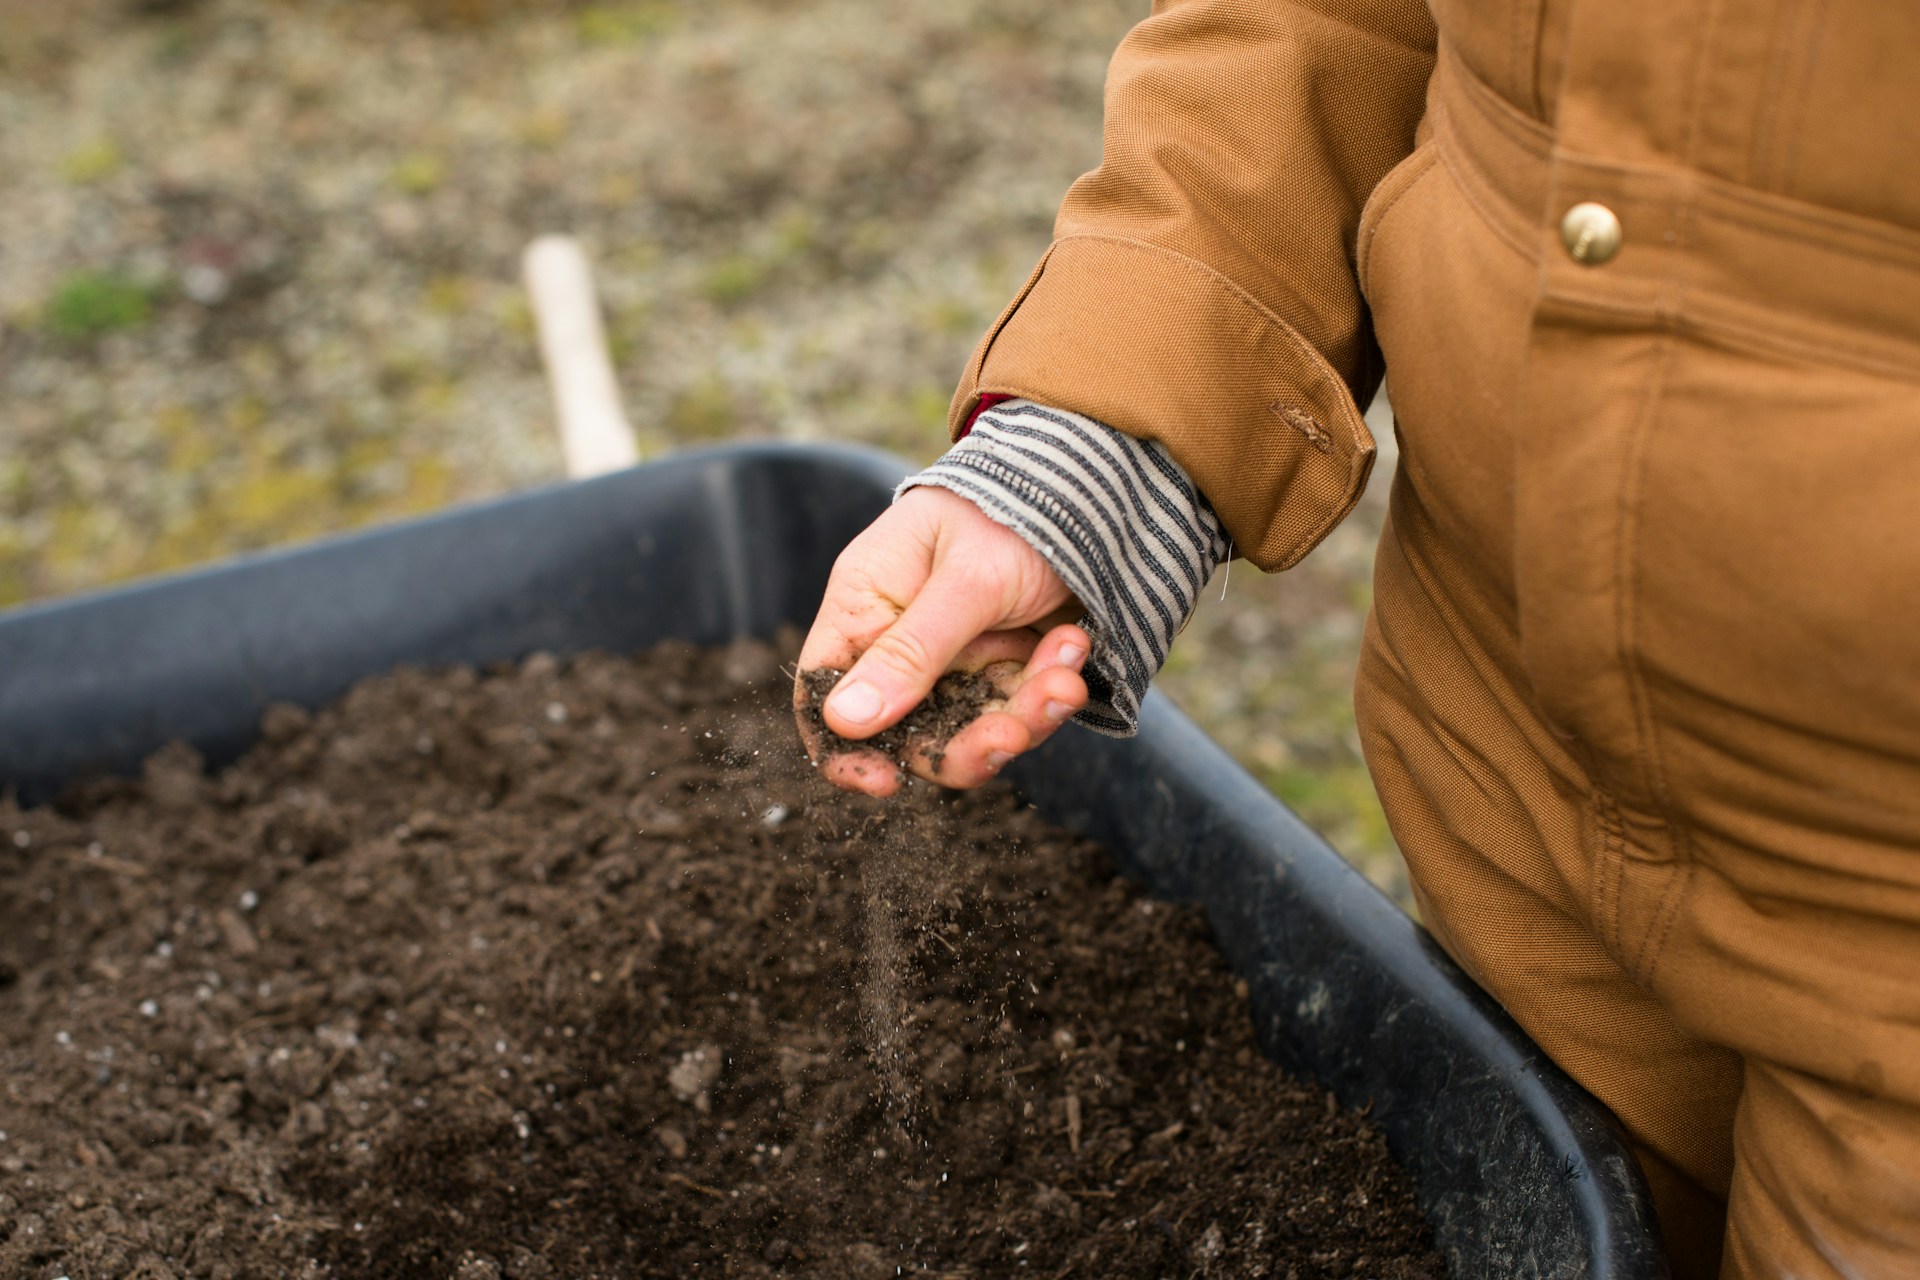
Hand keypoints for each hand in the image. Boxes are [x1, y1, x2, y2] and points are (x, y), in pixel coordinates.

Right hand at [794, 486, 1090, 796]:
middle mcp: (903, 638)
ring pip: (973, 727)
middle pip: (910, 729)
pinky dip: (1051, 687)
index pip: (826, 691)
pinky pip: (1019, 708)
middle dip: (966, 742)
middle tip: (1013, 734)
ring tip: (1065, 680)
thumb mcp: (965, 581)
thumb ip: (911, 651)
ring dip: (1024, 714)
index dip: (843, 748)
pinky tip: (1073, 645)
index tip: (885, 783)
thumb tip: (844, 722)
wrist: (1090, 485)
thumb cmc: (1009, 511)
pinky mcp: (1006, 664)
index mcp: (866, 604)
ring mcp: (957, 656)